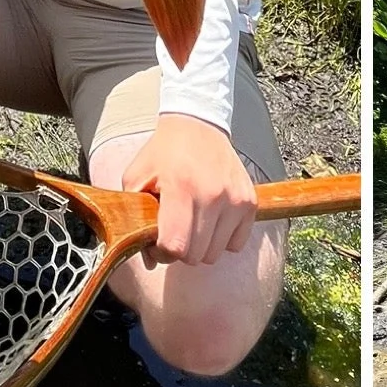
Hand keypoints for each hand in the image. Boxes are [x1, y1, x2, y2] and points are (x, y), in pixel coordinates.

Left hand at [120, 112, 256, 266]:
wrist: (198, 126)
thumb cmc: (163, 153)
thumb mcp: (137, 178)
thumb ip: (137, 219)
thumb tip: (151, 260)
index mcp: (181, 188)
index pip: (175, 246)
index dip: (161, 252)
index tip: (157, 240)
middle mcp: (213, 195)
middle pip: (195, 255)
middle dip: (180, 250)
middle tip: (174, 229)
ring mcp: (235, 199)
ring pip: (215, 253)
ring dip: (201, 245)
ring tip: (192, 222)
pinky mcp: (250, 202)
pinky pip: (236, 244)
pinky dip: (222, 239)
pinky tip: (211, 220)